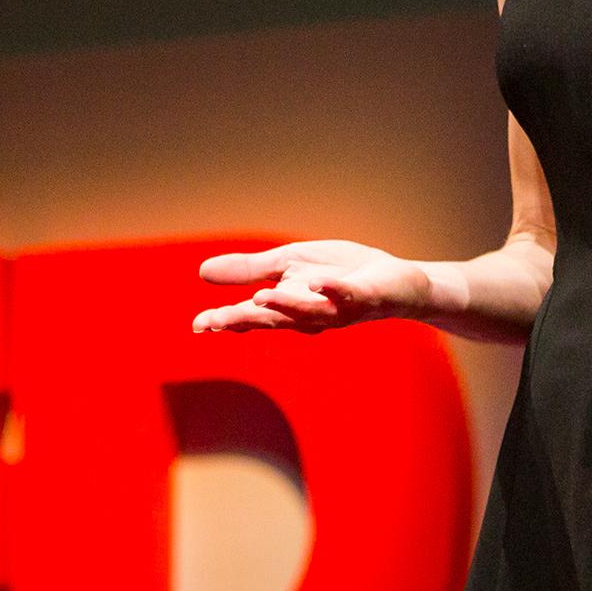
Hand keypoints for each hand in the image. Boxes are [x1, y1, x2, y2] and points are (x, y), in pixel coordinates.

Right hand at [194, 239, 434, 333]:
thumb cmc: (338, 274)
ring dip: (285, 306)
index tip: (199, 325)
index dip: (225, 321)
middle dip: (245, 320)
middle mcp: (308, 314)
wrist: (392, 281)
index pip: (251, 316)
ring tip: (259, 297)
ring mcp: (336, 308)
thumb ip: (249, 270)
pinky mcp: (363, 297)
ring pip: (307, 312)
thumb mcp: (288, 265)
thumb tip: (201, 273)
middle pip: (273, 320)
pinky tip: (316, 282)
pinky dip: (332, 290)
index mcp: (287, 306)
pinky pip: (347, 295)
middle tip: (216, 321)